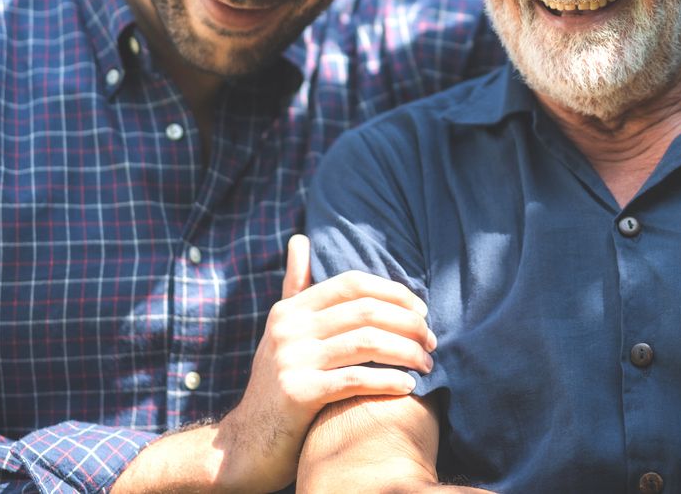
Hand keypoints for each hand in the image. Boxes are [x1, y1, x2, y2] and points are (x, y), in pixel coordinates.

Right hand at [214, 235, 435, 492]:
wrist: (248, 442)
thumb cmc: (277, 382)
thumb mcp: (283, 331)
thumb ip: (296, 287)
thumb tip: (301, 239)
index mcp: (290, 310)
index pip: (353, 283)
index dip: (394, 293)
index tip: (422, 311)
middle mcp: (288, 329)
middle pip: (366, 311)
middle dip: (409, 324)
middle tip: (432, 342)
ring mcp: (290, 360)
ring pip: (367, 343)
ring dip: (407, 352)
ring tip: (427, 364)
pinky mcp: (297, 393)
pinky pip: (355, 379)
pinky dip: (388, 380)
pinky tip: (409, 385)